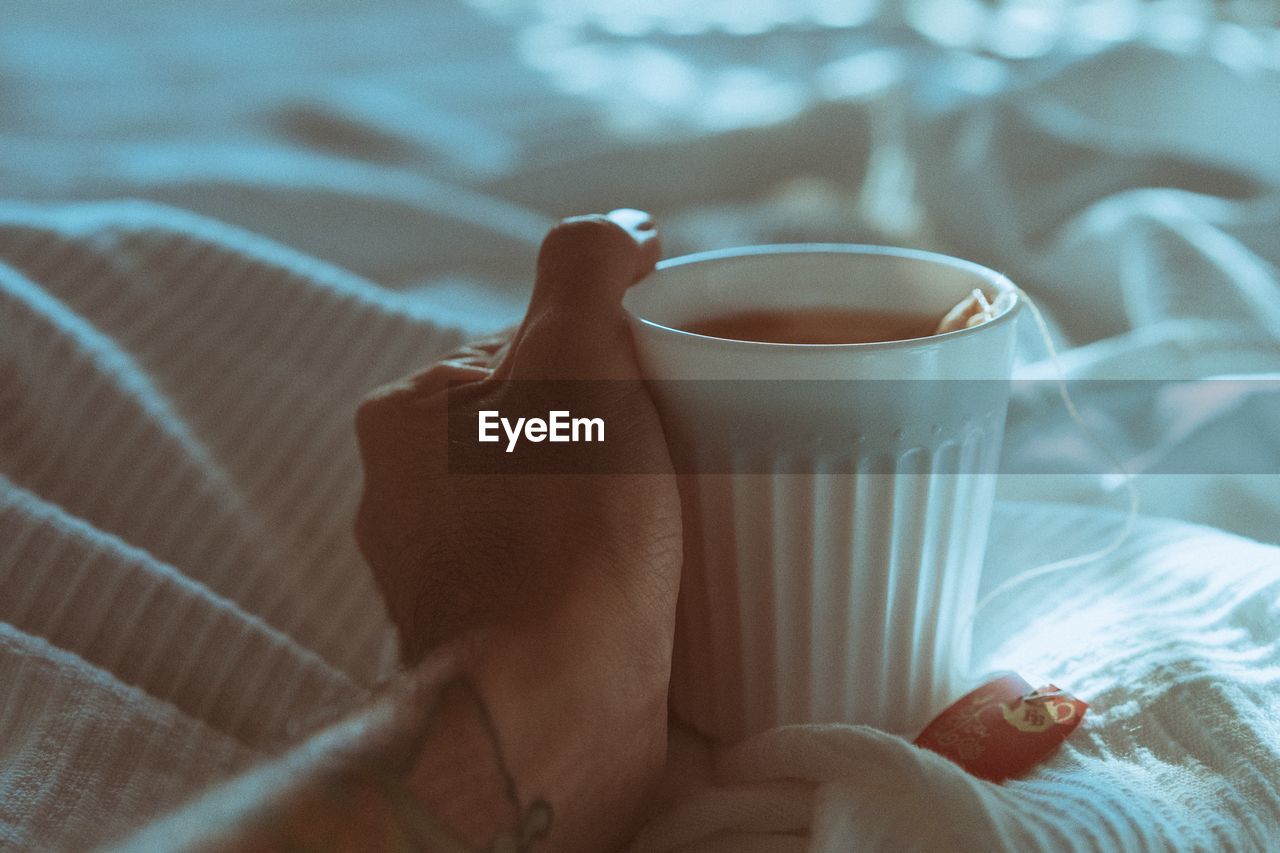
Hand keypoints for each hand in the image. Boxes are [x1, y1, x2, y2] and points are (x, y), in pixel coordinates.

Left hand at [353, 210, 680, 849]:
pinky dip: (601, 566)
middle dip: (609, 429)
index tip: (659, 382)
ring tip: (676, 516)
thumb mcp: (576, 360)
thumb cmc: (563, 531)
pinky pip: (557, 574)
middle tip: (678, 448)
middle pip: (536, 428)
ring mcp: (445, 578)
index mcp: (405, 416)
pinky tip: (651, 577)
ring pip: (549, 504)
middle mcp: (407, 498)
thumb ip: (586, 271)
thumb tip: (623, 228)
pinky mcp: (490, 642)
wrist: (551, 707)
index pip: (518, 351)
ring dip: (609, 503)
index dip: (601, 354)